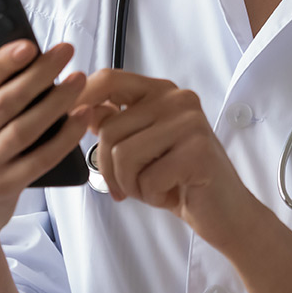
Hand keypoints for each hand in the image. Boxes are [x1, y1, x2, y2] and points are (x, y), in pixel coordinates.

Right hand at [0, 37, 90, 259]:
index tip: (29, 45)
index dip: (2, 63)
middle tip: (66, 51)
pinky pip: (40, 159)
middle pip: (6, 102)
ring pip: (26, 128)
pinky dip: (64, 138)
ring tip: (78, 79)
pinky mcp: (3, 188)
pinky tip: (80, 117)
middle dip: (39, 73)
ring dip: (56, 102)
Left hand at [79, 69, 261, 245]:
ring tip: (154, 188)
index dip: (81, 97)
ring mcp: (190, 123)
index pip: (109, 79)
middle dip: (110, 169)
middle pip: (109, 128)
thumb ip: (115, 123)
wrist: (225, 213)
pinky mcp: (197, 151)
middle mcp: (178, 99)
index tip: (65, 118)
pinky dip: (151, 196)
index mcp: (162, 91)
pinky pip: (146, 177)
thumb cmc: (179, 180)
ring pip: (123, 154)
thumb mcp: (141, 147)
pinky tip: (172, 193)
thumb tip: (78, 105)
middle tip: (131, 186)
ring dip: (130, 184)